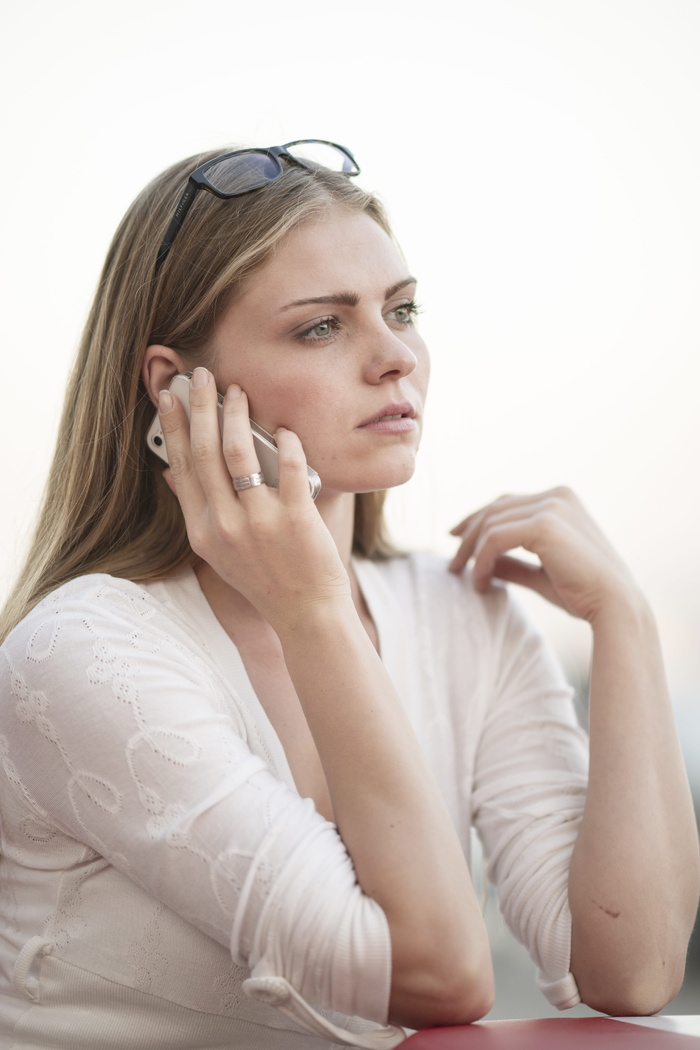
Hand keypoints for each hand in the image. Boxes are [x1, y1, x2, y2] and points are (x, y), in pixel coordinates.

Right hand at [158, 367, 349, 628]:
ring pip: (238, 452)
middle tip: (203, 375)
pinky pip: (289, 466)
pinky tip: (285, 428)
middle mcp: (224, 524)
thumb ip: (199, 512)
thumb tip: (173, 474)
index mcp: (201, 530)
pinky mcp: (295, 518)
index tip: (170, 396)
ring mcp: (259, 521)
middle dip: (200, 406)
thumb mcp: (219, 552)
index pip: (181, 466)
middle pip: (204, 450)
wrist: (306, 613)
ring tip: (238, 391)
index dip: (174, 426)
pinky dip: (286, 442)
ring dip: (236, 414)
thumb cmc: (265, 579)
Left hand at [448, 486, 641, 624]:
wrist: (615, 607)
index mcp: (562, 500)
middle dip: (468, 536)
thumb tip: (481, 562)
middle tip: (452, 565)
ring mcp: (552, 506)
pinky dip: (480, 560)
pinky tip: (480, 582)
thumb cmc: (583, 594)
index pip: (506, 503)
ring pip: (491, 523)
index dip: (477, 520)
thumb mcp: (541, 574)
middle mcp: (557, 496)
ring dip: (472, 553)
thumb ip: (513, 563)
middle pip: (495, 509)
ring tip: (466, 580)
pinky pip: (495, 539)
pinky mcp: (544, 525)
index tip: (455, 539)